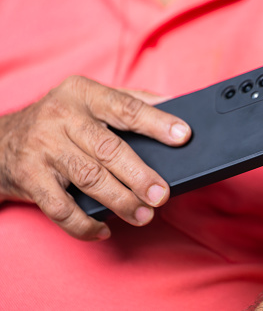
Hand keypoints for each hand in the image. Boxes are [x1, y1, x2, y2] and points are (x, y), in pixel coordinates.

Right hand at [0, 76, 190, 240]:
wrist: (0, 141)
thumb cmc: (60, 121)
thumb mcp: (90, 99)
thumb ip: (131, 100)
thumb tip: (174, 104)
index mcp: (83, 94)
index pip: (126, 108)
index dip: (157, 123)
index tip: (183, 136)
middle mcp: (62, 117)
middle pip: (109, 149)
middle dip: (140, 175)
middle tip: (162, 194)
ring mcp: (43, 147)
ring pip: (90, 178)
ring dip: (120, 201)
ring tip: (144, 215)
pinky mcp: (30, 177)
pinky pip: (61, 207)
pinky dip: (84, 224)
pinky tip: (103, 229)